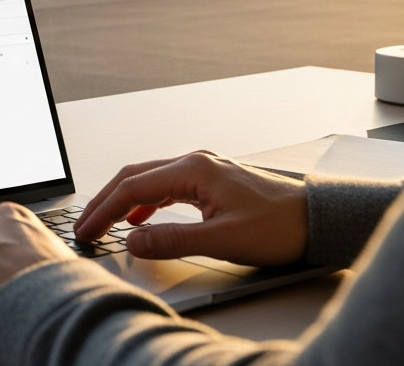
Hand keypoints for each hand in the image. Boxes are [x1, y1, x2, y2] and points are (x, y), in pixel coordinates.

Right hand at [74, 151, 307, 265]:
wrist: (318, 220)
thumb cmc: (280, 226)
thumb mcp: (223, 240)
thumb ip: (173, 240)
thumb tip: (134, 240)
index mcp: (194, 169)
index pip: (133, 187)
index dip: (104, 211)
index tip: (87, 231)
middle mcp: (196, 162)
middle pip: (135, 177)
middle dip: (105, 202)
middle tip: (85, 227)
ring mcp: (204, 170)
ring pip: (149, 179)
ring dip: (123, 201)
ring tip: (105, 223)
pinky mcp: (212, 182)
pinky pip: (166, 186)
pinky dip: (145, 202)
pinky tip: (142, 219)